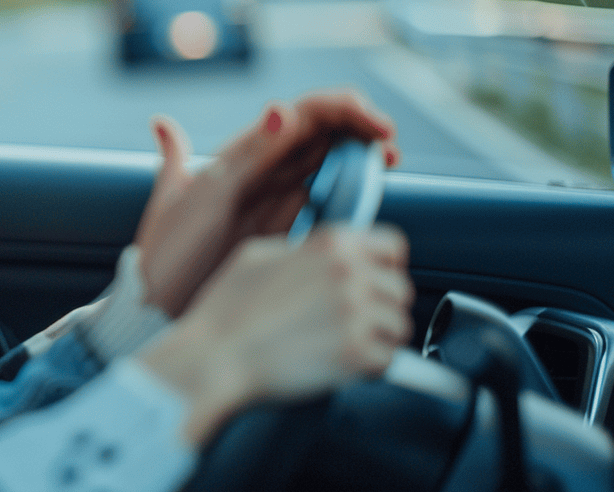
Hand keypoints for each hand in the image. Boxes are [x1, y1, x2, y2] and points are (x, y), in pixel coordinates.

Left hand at [135, 89, 398, 316]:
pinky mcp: (286, 231)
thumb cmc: (167, 254)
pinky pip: (326, 202)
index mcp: (242, 154)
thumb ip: (240, 159)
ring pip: (330, 164)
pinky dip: (351, 193)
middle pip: (324, 134)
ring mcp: (277, 200)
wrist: (154, 305)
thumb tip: (278, 109)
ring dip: (361, 156)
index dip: (342, 109)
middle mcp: (263, 171)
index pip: (302, 114)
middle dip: (360, 129)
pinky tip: (366, 194)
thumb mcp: (198, 200)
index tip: (374, 123)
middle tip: (388, 145)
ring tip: (386, 161)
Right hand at [138, 224, 412, 444]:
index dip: (384, 266)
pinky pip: (387, 362)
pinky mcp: (357, 354)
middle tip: (348, 322)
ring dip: (377, 339)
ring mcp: (356, 313)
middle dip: (379, 307)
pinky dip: (368, 369)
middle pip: (399, 290)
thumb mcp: (257, 254)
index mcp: (331, 243)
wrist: (213, 356)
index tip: (372, 281)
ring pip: (399, 328)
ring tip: (342, 345)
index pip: (392, 246)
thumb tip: (322, 257)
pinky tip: (339, 364)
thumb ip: (302, 249)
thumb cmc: (226, 310)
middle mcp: (350, 273)